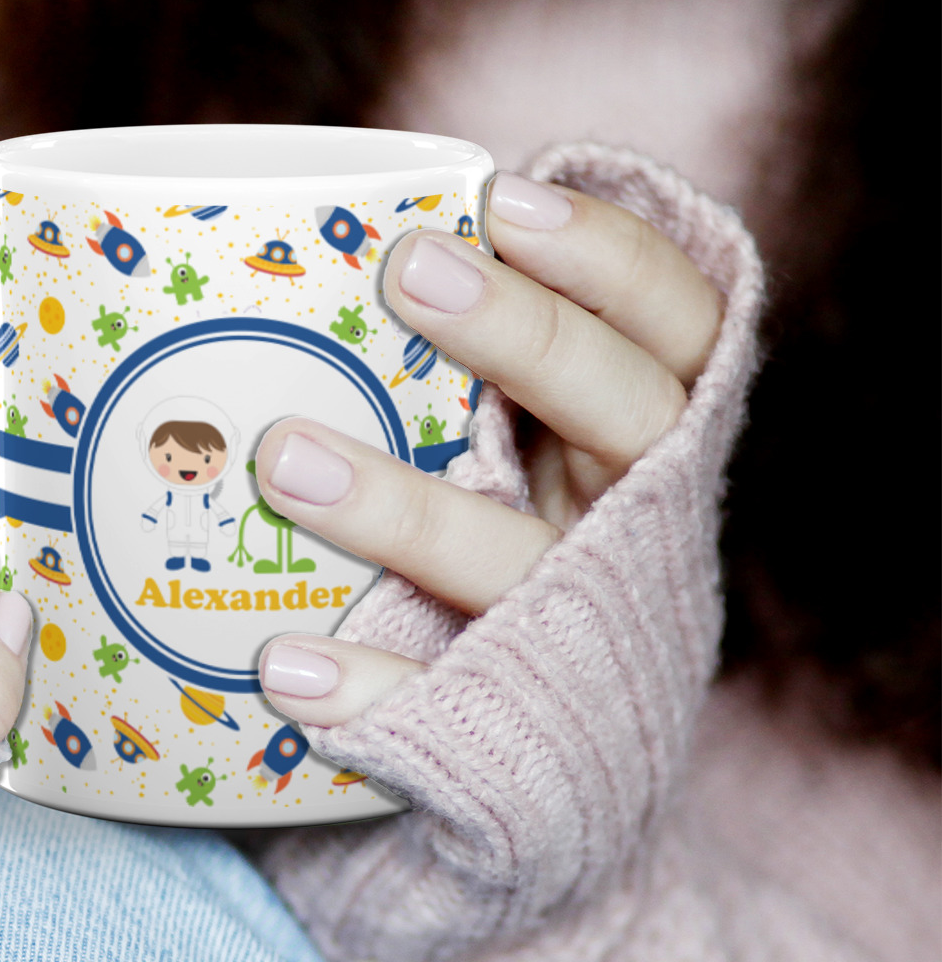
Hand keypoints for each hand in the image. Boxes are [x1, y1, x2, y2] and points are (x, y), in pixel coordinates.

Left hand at [254, 171, 722, 726]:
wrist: (557, 764)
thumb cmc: (500, 560)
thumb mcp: (520, 459)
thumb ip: (474, 376)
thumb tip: (338, 247)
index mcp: (644, 445)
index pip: (676, 327)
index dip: (611, 260)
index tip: (504, 197)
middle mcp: (634, 526)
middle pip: (628, 415)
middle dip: (530, 336)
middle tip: (409, 273)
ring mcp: (580, 631)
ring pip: (520, 559)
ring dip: (407, 511)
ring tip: (284, 462)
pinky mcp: (520, 729)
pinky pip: (448, 706)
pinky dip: (369, 688)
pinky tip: (285, 666)